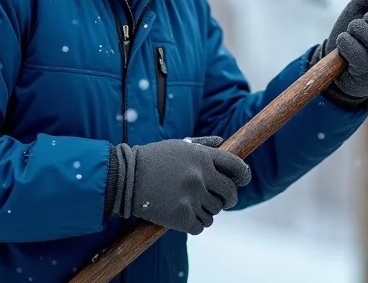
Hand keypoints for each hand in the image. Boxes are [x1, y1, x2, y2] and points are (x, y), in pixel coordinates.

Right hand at [110, 137, 250, 234]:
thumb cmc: (152, 159)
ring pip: (215, 212)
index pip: (236, 166)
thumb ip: (203, 145)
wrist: (124, 178)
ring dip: (208, 211)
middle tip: (221, 200)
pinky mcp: (181, 216)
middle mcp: (200, 176)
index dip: (243, 175)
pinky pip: (201, 226)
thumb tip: (224, 141)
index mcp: (202, 156)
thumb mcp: (178, 145)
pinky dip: (196, 224)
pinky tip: (186, 218)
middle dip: (228, 198)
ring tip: (193, 206)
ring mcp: (191, 196)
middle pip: (229, 193)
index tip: (242, 181)